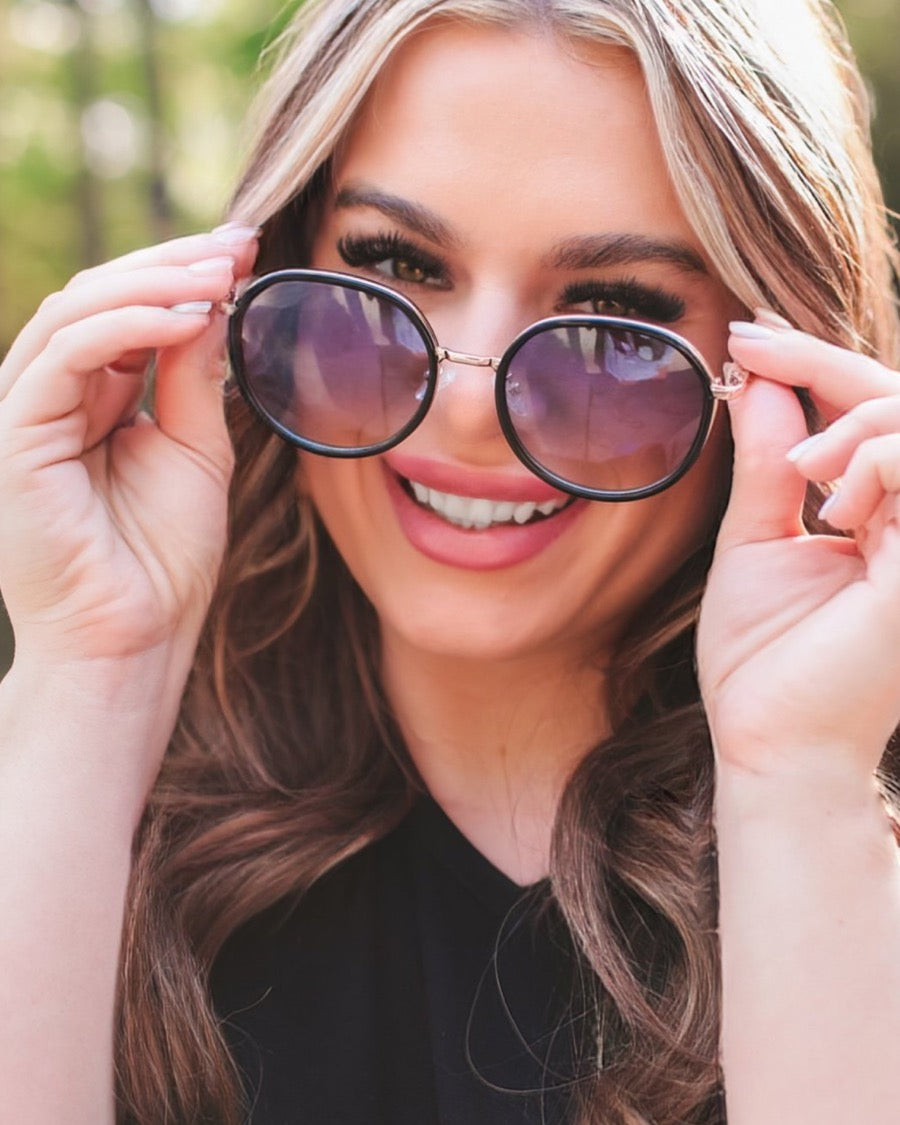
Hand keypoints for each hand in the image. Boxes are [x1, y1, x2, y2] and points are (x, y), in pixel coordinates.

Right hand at [0, 226, 258, 667]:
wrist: (136, 635)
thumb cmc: (166, 556)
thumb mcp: (195, 448)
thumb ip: (192, 376)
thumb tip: (210, 300)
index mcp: (93, 401)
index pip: (127, 314)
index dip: (183, 275)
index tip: (246, 249)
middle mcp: (53, 396)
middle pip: (99, 298)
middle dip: (172, 263)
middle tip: (237, 243)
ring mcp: (26, 412)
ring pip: (76, 311)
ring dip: (153, 282)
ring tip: (221, 273)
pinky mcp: (14, 433)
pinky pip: (66, 353)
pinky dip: (127, 324)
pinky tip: (189, 315)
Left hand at [696, 317, 899, 779]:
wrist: (768, 741)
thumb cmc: (761, 660)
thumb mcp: (755, 543)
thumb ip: (770, 465)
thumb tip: (763, 384)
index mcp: (884, 518)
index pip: (872, 417)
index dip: (815, 362)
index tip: (744, 334)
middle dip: (826, 363)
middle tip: (748, 353)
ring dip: (853, 420)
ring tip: (798, 467)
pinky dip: (872, 460)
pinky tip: (831, 505)